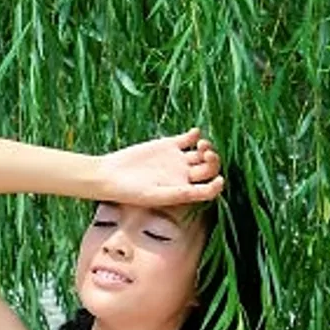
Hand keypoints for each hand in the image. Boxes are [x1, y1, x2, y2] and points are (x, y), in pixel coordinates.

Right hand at [96, 127, 223, 206]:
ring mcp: (176, 160)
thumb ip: (183, 193)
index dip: (218, 185)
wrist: (109, 176)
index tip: (220, 179)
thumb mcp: (157, 195)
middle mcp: (182, 176)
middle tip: (207, 154)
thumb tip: (211, 188)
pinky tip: (194, 133)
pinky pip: (188, 139)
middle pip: (209, 169)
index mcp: (182, 191)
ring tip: (201, 145)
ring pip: (202, 153)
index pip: (208, 189)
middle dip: (213, 161)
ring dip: (207, 148)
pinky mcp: (167, 146)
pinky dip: (195, 134)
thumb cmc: (130, 192)